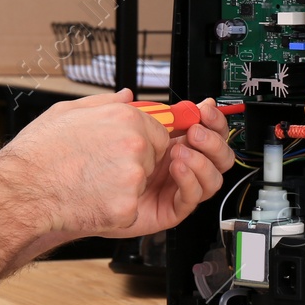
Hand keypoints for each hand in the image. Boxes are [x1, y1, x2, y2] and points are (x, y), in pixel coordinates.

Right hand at [0, 90, 229, 240]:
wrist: (20, 192)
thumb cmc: (37, 155)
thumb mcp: (68, 111)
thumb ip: (104, 103)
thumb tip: (125, 96)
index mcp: (125, 117)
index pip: (159, 129)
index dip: (143, 142)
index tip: (125, 150)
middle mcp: (134, 143)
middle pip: (157, 156)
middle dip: (136, 164)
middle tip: (101, 168)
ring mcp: (133, 176)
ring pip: (144, 183)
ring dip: (125, 186)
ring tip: (91, 183)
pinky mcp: (128, 205)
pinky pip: (131, 207)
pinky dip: (114, 208)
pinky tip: (89, 199)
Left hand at [102, 98, 232, 238]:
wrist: (85, 197)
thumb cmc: (95, 166)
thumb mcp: (109, 132)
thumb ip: (116, 114)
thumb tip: (130, 94)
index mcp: (173, 143)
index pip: (208, 131)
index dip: (212, 120)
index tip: (205, 109)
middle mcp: (181, 165)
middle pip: (219, 155)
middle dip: (212, 141)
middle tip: (194, 133)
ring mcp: (178, 188)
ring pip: (213, 178)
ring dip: (201, 161)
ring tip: (179, 153)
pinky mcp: (172, 209)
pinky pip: (192, 197)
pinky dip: (190, 180)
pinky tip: (177, 168)